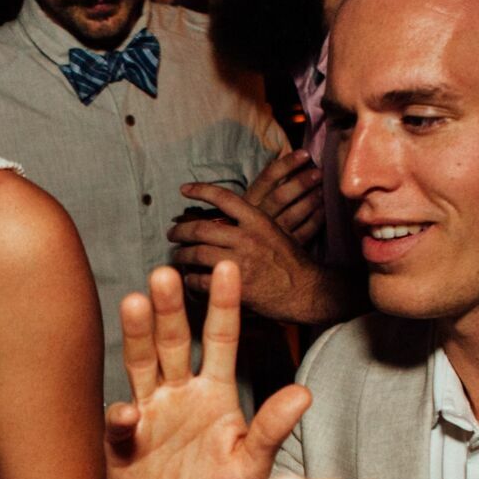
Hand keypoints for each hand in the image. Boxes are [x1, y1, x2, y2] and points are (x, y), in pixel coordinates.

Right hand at [107, 262, 311, 478]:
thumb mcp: (252, 463)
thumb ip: (272, 427)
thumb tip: (305, 393)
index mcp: (214, 391)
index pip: (221, 338)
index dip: (224, 304)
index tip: (228, 267)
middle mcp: (179, 391)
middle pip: (173, 341)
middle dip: (170, 308)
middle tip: (165, 273)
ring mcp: (149, 411)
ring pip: (142, 364)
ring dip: (137, 334)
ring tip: (133, 302)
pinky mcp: (123, 439)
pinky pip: (122, 421)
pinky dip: (124, 415)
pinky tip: (131, 412)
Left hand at [170, 182, 334, 322]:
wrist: (306, 290)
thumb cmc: (292, 261)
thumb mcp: (277, 231)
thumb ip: (252, 223)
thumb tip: (228, 217)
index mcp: (257, 220)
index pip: (224, 198)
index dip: (201, 190)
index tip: (184, 189)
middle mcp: (246, 238)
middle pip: (200, 229)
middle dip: (180, 231)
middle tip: (172, 233)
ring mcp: (240, 262)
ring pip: (196, 254)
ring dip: (181, 255)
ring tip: (177, 257)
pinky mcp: (235, 287)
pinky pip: (200, 280)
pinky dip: (190, 280)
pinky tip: (189, 279)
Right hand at [241, 150, 323, 245]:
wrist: (238, 252)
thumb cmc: (248, 218)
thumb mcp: (251, 199)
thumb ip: (270, 183)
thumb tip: (297, 158)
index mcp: (248, 201)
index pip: (268, 177)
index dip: (288, 164)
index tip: (305, 154)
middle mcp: (258, 217)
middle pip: (281, 196)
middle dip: (302, 183)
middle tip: (319, 173)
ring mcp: (271, 235)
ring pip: (293, 215)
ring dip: (311, 201)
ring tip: (322, 190)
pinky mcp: (284, 248)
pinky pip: (303, 234)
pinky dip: (315, 221)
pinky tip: (323, 210)